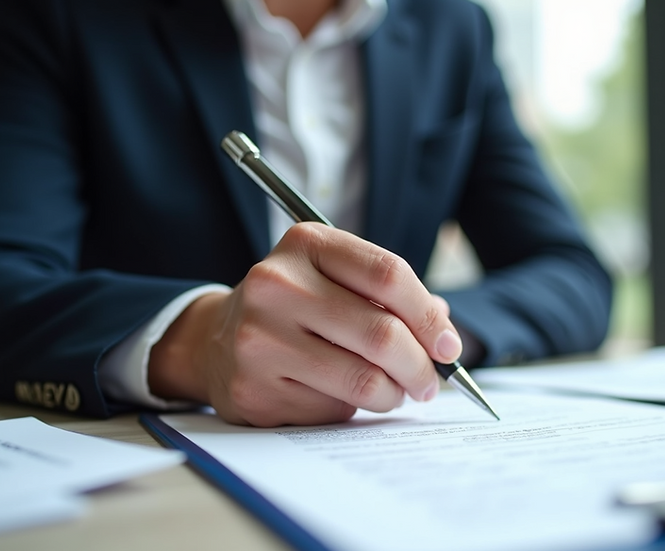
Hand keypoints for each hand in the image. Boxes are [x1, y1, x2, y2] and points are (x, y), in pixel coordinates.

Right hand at [148, 223, 462, 426]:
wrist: (216, 339)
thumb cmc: (297, 306)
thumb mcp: (336, 277)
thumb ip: (390, 296)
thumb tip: (445, 335)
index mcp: (306, 244)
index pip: (388, 275)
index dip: (429, 316)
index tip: (448, 346)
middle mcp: (276, 284)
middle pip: (381, 333)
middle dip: (421, 366)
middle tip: (430, 381)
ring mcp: (259, 337)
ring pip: (363, 379)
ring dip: (394, 393)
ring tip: (395, 391)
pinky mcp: (253, 388)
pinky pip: (331, 408)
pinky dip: (353, 408)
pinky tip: (343, 396)